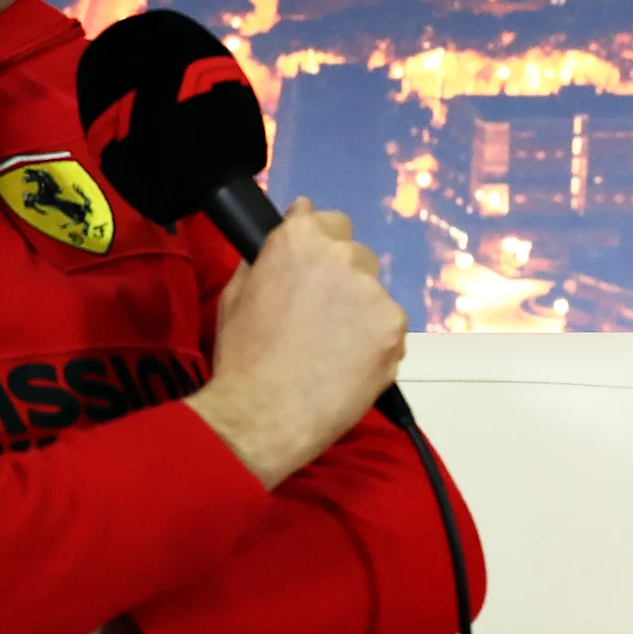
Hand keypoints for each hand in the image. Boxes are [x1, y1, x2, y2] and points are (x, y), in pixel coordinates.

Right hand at [186, 197, 406, 488]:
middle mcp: (342, 256)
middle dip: (342, 281)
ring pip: (375, 296)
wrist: (263, 414)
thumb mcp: (238, 293)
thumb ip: (269, 256)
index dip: (318, 247)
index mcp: (299, 240)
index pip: (326, 220)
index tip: (312, 272)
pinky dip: (376, 345)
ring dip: (360, 314)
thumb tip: (292, 226)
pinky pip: (389, 328)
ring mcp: (373, 291)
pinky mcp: (394, 326)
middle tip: (319, 321)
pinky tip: (349, 368)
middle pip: (356, 256)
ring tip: (332, 352)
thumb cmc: (242, 357)